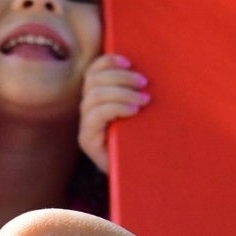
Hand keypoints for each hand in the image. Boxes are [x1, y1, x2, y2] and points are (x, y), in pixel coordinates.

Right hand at [78, 53, 149, 172]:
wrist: (141, 174)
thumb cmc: (144, 140)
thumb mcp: (142, 111)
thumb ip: (138, 92)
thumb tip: (150, 69)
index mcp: (96, 99)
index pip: (92, 72)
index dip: (107, 61)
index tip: (129, 61)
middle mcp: (87, 111)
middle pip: (93, 80)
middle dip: (120, 77)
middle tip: (144, 83)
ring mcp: (85, 126)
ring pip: (94, 95)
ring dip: (122, 92)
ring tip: (144, 100)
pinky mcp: (87, 140)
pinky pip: (96, 114)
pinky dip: (116, 107)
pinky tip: (133, 111)